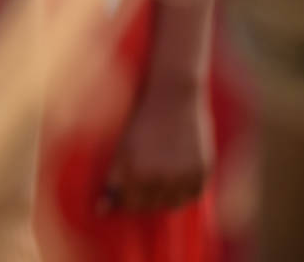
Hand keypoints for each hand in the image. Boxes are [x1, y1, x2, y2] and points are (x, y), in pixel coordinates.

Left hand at [100, 82, 213, 213]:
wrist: (173, 94)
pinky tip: (174, 183)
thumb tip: (100, 210)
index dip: (121, 201)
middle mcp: (160, 178)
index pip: (127, 203)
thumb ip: (114, 178)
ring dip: (161, 199)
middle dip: (140, 200)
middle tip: (137, 187)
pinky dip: (182, 194)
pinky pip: (192, 196)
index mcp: (135, 171)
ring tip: (155, 184)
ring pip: (171, 205)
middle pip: (148, 206)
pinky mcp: (203, 171)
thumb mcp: (123, 146)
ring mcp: (183, 176)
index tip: (119, 195)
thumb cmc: (141, 117)